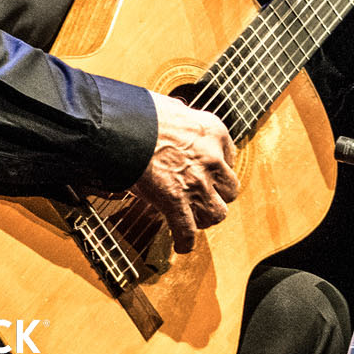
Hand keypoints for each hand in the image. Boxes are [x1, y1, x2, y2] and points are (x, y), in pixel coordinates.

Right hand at [130, 91, 239, 253]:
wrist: (124, 124)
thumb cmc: (142, 112)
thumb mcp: (173, 108)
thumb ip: (180, 117)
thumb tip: (174, 115)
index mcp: (214, 132)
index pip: (229, 158)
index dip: (218, 170)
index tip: (209, 174)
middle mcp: (212, 158)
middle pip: (229, 190)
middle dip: (217, 196)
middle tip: (203, 199)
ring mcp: (196, 181)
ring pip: (217, 213)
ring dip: (205, 218)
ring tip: (195, 220)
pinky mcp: (175, 200)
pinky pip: (187, 230)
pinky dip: (184, 241)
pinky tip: (181, 245)